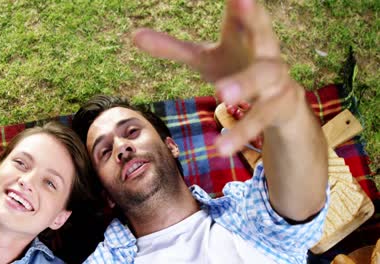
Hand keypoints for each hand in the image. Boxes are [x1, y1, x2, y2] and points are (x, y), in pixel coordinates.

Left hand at [133, 0, 303, 154]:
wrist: (281, 104)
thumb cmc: (238, 69)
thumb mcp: (205, 59)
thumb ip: (173, 48)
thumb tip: (133, 35)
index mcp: (245, 34)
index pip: (239, 10)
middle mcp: (265, 50)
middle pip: (263, 30)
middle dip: (254, 16)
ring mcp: (276, 78)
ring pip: (262, 77)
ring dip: (244, 84)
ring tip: (221, 96)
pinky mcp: (279, 106)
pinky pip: (260, 118)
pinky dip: (241, 131)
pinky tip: (220, 147)